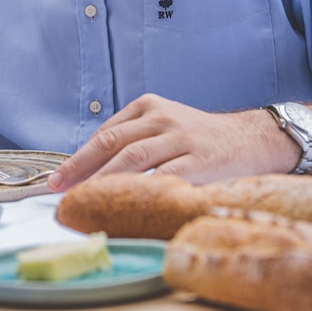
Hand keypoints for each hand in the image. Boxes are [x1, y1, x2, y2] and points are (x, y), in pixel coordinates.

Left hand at [47, 94, 296, 190]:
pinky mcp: (199, 160)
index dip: (79, 158)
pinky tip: (125, 204)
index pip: (105, 133)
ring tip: (83, 199)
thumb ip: (135, 139)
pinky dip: (142, 190)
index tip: (60, 180)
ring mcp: (181, 138)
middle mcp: (162, 118)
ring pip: (133, 158)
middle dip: (80, 167)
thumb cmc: (202, 139)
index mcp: (148, 107)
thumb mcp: (166, 125)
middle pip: (112, 142)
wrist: (253, 139)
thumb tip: (92, 171)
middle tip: (59, 189)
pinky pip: (164, 176)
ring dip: (103, 180)